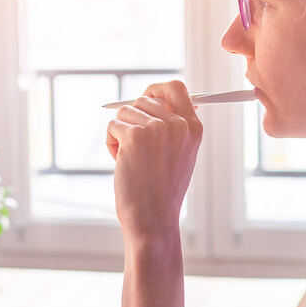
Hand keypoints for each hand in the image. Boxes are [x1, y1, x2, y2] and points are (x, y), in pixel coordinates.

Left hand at [105, 80, 202, 241]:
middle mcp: (177, 124)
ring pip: (124, 112)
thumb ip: (173, 126)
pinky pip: (112, 126)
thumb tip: (155, 98)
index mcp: (193, 127)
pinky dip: (111, 144)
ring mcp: (156, 128)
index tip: (146, 97)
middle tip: (135, 148)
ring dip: (121, 133)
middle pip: (143, 99)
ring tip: (131, 159)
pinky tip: (121, 163)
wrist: (153, 219)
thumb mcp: (180, 154)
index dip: (156, 89)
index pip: (176, 88)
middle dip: (132, 120)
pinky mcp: (134, 136)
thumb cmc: (162, 191)